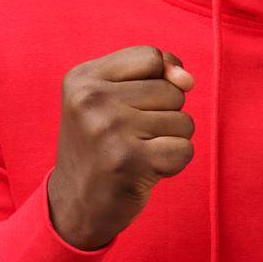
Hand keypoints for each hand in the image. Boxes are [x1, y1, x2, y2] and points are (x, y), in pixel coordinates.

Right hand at [48, 46, 196, 249]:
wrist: (76, 204)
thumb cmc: (104, 144)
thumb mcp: (112, 97)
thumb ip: (155, 73)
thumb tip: (187, 79)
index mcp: (82, 78)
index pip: (151, 57)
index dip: (160, 80)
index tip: (136, 103)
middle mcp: (91, 100)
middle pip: (171, 90)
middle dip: (164, 115)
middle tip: (131, 136)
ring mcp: (109, 130)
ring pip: (183, 120)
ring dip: (170, 140)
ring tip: (137, 152)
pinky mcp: (129, 162)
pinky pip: (185, 150)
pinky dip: (173, 163)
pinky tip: (145, 170)